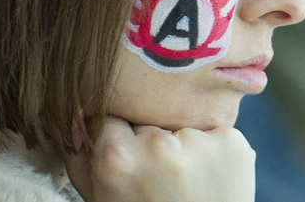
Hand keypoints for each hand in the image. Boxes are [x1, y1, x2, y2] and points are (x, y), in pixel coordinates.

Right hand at [63, 115, 255, 201]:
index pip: (112, 116)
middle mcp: (159, 146)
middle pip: (149, 120)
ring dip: (184, 147)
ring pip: (183, 126)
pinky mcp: (233, 144)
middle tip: (161, 183)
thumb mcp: (100, 197)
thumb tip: (71, 111)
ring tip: (187, 186)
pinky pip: (215, 133)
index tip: (131, 167)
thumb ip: (79, 153)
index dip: (121, 142)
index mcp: (117, 158)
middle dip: (152, 143)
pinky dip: (213, 153)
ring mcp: (201, 144)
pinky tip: (210, 181)